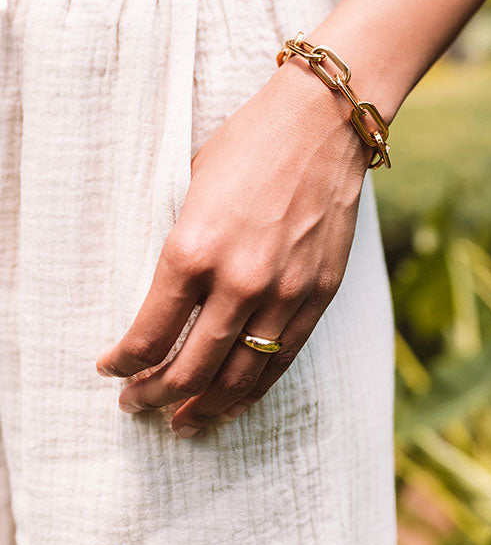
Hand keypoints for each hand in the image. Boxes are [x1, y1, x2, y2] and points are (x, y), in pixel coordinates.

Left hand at [96, 56, 371, 436]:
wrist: (323, 122)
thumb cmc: (250, 144)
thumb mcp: (194, 190)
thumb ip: (182, 251)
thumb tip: (168, 301)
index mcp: (193, 249)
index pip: (148, 334)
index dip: (123, 363)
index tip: (112, 368)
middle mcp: (239, 280)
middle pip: (190, 369)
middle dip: (154, 395)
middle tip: (137, 404)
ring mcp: (285, 291)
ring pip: (240, 376)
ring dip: (206, 407)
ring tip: (184, 422)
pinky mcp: (320, 293)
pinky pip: (283, 357)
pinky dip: (255, 388)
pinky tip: (235, 402)